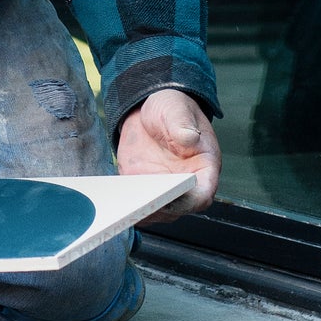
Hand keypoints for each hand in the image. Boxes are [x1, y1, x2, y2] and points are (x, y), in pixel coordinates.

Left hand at [116, 88, 220, 217]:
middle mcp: (186, 184)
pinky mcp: (143, 187)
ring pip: (156, 212)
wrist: (150, 111)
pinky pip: (138, 203)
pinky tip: (116, 198)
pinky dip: (128, 205)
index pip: (202, 195)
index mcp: (204, 167)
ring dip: (141, 211)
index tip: (171, 197)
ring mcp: (164, 188)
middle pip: (177, 210)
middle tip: (141, 203)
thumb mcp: (177, 110)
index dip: (189, 201)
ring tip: (126, 204)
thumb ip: (183, 125)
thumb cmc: (172, 109)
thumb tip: (190, 138)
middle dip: (160, 209)